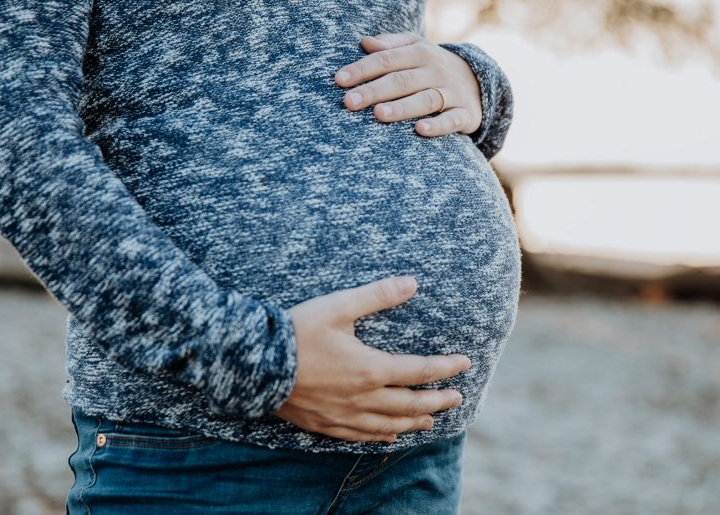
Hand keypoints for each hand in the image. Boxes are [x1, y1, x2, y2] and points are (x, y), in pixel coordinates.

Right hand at [272, 275, 470, 442]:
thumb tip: (412, 283)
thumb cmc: (297, 332)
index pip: (419, 371)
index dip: (445, 368)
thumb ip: (377, 295)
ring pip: (389, 424)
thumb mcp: (338, 307)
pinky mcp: (325, 424)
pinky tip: (389, 435)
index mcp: (370, 368)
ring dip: (414, 422)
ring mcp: (343, 415)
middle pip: (410, 404)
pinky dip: (381, 435)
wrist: (255, 365)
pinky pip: (361, 436)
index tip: (464, 364)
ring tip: (430, 421)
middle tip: (457, 399)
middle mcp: (362, 397)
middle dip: (437, 402)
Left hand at [335, 32, 482, 136]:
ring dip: (402, 107)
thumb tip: (365, 42)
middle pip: (402, 80)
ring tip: (378, 115)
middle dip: (375, 90)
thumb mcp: (416, 48)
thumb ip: (391, 45)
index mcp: (420, 53)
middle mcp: (436, 71)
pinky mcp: (466, 114)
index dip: (363, 69)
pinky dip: (438, 126)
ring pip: (425, 100)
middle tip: (349, 102)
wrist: (480, 82)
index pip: (387, 59)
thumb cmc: (433, 66)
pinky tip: (420, 130)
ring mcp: (452, 93)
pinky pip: (452, 120)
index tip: (339, 80)